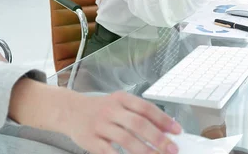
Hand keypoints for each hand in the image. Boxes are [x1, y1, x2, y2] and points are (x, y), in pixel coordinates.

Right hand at [65, 91, 180, 153]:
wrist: (70, 110)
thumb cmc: (100, 109)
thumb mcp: (119, 104)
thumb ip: (138, 114)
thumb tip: (164, 129)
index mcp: (121, 99)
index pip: (146, 108)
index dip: (163, 120)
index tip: (177, 131)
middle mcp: (111, 110)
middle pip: (138, 123)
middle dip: (157, 138)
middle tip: (172, 149)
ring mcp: (100, 125)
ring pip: (126, 139)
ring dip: (144, 151)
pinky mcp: (91, 140)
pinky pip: (109, 152)